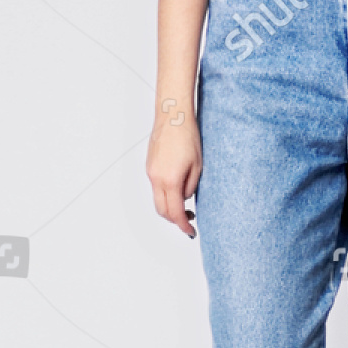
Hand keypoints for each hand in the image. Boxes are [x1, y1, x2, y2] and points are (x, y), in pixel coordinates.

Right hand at [147, 98, 201, 237]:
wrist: (172, 117)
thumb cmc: (187, 136)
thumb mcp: (198, 166)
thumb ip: (191, 186)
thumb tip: (185, 198)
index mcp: (170, 180)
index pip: (175, 212)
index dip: (183, 225)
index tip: (191, 231)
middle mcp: (156, 179)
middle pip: (162, 211)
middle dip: (175, 220)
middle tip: (189, 220)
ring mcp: (151, 172)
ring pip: (157, 199)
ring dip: (169, 207)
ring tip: (185, 205)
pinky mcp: (149, 166)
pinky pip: (156, 187)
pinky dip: (165, 195)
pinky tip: (177, 189)